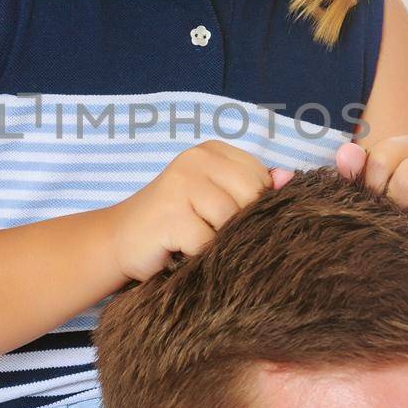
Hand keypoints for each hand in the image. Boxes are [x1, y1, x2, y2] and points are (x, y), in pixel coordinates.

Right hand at [103, 140, 281, 282]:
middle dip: (237, 224)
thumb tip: (289, 178)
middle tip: (208, 232)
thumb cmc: (174, 222)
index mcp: (212, 151)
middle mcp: (196, 159)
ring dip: (217, 242)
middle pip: (251, 197)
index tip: (223, 217)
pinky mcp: (171, 214)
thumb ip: (250, 188)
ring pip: (232, 222)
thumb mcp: (214, 199)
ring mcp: (181, 184)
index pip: (260, 178)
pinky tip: (179, 250)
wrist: (118, 240)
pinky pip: (208, 243)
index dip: (251, 206)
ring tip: (194, 240)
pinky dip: (198, 256)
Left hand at [346, 135, 407, 247]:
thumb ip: (354, 168)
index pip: (380, 160)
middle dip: (397, 207)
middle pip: (407, 181)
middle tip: (399, 216)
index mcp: (407, 146)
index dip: (373, 188)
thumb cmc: (396, 202)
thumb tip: (345, 156)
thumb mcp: (372, 184)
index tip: (377, 199)